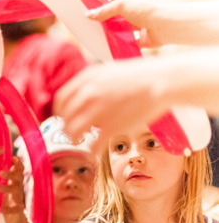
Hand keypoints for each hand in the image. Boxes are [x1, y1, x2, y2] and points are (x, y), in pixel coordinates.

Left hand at [0, 157, 30, 222]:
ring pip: (17, 190)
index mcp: (13, 177)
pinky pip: (16, 208)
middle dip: (11, 174)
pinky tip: (0, 209)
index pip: (18, 167)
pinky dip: (8, 209)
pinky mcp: (18, 209)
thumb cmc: (0, 196)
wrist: (10, 217)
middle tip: (1, 173)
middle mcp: (17, 185)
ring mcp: (19, 197)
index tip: (12, 158)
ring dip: (7, 188)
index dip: (17, 162)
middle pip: (19, 176)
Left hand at [54, 58, 171, 154]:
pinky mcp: (111, 127)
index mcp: (86, 79)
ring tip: (78, 141)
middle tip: (70, 131)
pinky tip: (93, 151)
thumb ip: (91, 83)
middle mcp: (88, 94)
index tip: (62, 117)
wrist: (161, 80)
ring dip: (73, 138)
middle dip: (65, 126)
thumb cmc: (138, 75)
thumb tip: (79, 96)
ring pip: (73, 131)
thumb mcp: (107, 71)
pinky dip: (91, 150)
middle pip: (65, 117)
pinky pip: (93, 144)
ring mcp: (98, 111)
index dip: (60, 111)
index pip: (61, 99)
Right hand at [86, 0, 161, 46]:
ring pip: (126, 26)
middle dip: (110, 14)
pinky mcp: (144, 37)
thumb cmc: (147, 9)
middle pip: (122, 10)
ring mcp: (143, 22)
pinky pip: (131, 40)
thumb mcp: (122, 4)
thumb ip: (105, 10)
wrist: (165, 26)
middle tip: (97, 18)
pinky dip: (123, 42)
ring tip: (102, 32)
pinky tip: (113, 44)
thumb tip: (89, 14)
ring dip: (116, 29)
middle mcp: (142, 7)